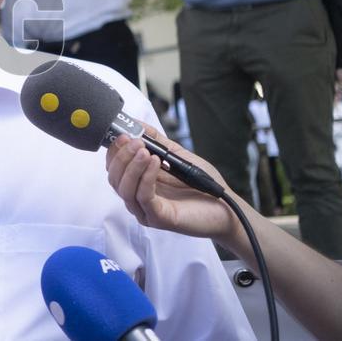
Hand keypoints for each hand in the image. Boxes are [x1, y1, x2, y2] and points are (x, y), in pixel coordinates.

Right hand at [105, 126, 238, 243]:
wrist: (227, 207)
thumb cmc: (202, 185)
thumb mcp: (176, 155)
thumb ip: (156, 141)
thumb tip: (136, 123)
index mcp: (139, 182)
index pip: (114, 168)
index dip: (114, 150)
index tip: (123, 134)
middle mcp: (138, 197)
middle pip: (114, 178)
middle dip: (121, 156)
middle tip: (135, 142)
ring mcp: (146, 210)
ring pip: (124, 189)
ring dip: (131, 166)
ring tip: (145, 151)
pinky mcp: (158, 218)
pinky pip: (143, 197)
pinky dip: (146, 177)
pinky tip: (156, 163)